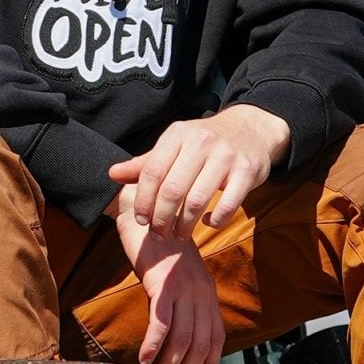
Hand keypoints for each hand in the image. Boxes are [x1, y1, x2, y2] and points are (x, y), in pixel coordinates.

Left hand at [108, 105, 291, 238]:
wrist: (251, 128)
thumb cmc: (206, 142)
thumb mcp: (175, 144)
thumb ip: (146, 163)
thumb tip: (112, 174)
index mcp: (177, 135)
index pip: (152, 171)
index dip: (143, 200)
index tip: (141, 220)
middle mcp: (201, 142)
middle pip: (172, 189)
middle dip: (161, 218)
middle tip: (159, 234)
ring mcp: (226, 156)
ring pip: (197, 200)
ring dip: (185, 225)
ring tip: (180, 235)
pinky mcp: (247, 171)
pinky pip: (227, 205)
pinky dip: (216, 220)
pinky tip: (209, 222)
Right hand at [109, 185, 224, 363]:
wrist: (143, 213)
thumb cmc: (157, 247)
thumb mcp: (178, 275)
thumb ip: (183, 300)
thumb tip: (178, 332)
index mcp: (205, 290)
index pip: (216, 334)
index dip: (210, 362)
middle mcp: (199, 291)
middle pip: (200, 341)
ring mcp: (182, 287)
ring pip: (183, 336)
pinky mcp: (160, 283)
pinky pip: (161, 321)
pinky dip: (155, 344)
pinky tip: (145, 359)